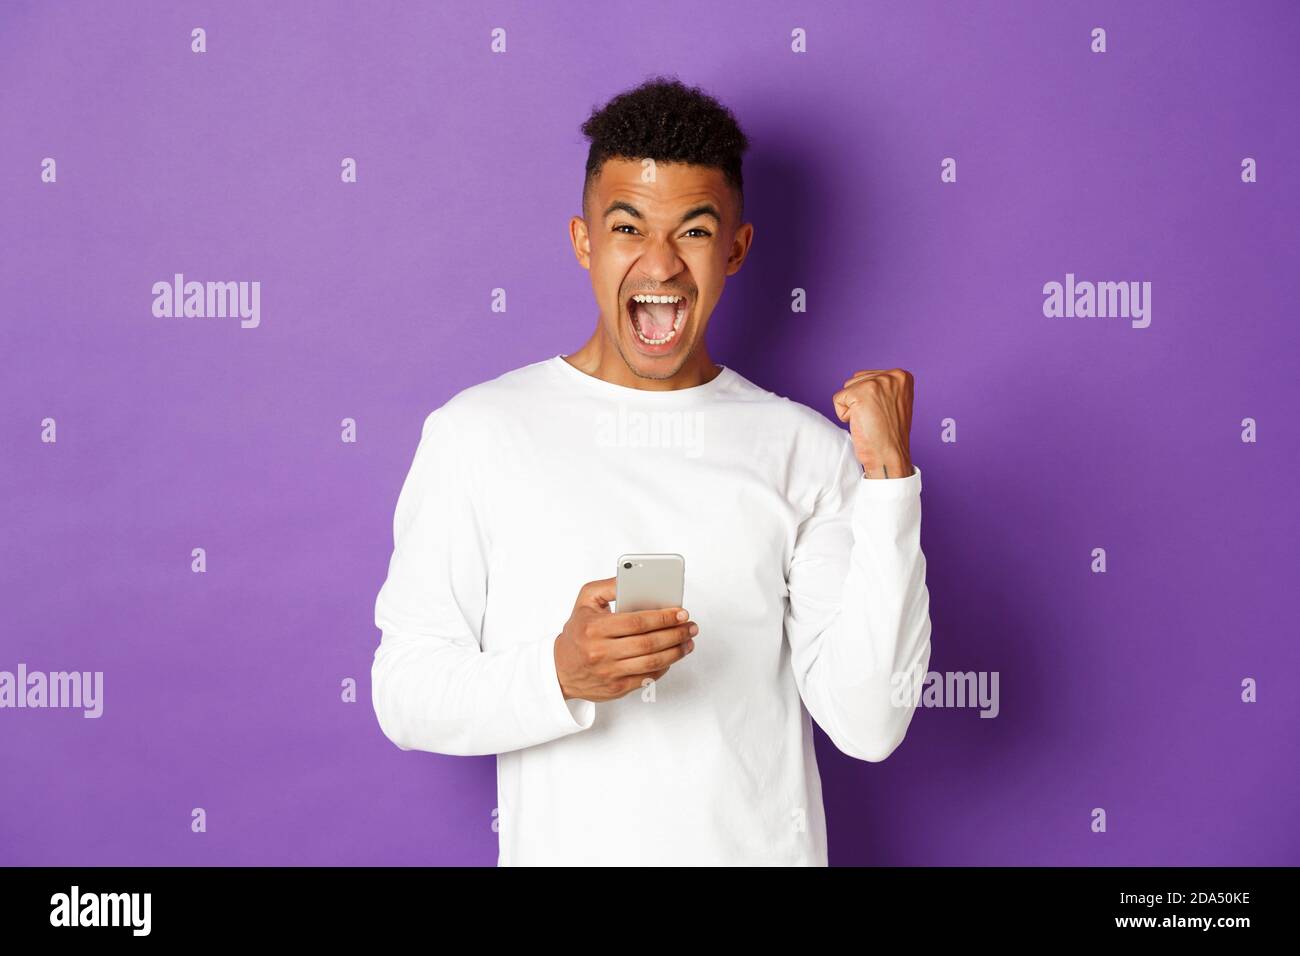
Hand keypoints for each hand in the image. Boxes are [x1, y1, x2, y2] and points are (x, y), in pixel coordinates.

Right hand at [553, 577, 697, 701]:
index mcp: (594, 628)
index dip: (663, 618)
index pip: (636, 622)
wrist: (560, 669)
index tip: (680, 613)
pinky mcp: (617, 688)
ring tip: (688, 641)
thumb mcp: (586, 601)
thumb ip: (609, 586)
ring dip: (676, 651)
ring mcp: (609, 672)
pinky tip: (672, 655)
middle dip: (676, 633)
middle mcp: (601, 652)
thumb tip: (634, 576)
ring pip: (652, 662)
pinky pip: (648, 677)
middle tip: (690, 626)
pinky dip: (664, 666)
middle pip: (648, 643)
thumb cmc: (577, 632)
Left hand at [832, 368, 914, 477]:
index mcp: (902, 376)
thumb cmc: (888, 435)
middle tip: (876, 419)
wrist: (889, 457)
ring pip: (847, 388)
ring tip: (870, 421)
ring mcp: (878, 383)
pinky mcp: (861, 393)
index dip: (869, 400)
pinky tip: (862, 424)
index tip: (882, 414)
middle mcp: (892, 376)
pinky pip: (838, 400)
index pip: (868, 377)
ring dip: (852, 407)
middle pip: (856, 380)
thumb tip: (860, 379)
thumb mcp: (893, 403)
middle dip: (859, 402)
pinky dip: (844, 415)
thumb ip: (882, 387)